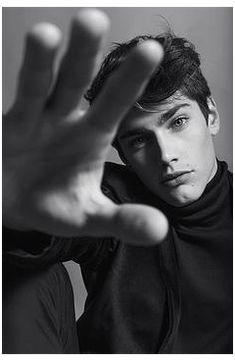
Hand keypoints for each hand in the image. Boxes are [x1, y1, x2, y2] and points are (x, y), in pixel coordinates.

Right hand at [3, 8, 167, 245]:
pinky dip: (0, 96)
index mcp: (90, 136)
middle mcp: (62, 119)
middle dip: (83, 53)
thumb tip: (159, 230)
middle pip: (74, 82)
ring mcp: (30, 120)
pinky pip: (1, 108)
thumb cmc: (57, 205)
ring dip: (38, 61)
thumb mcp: (91, 217)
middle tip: (94, 19)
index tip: (152, 51)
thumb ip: (122, 220)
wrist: (18, 207)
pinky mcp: (3, 127)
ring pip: (35, 85)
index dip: (130, 81)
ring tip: (44, 34)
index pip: (114, 104)